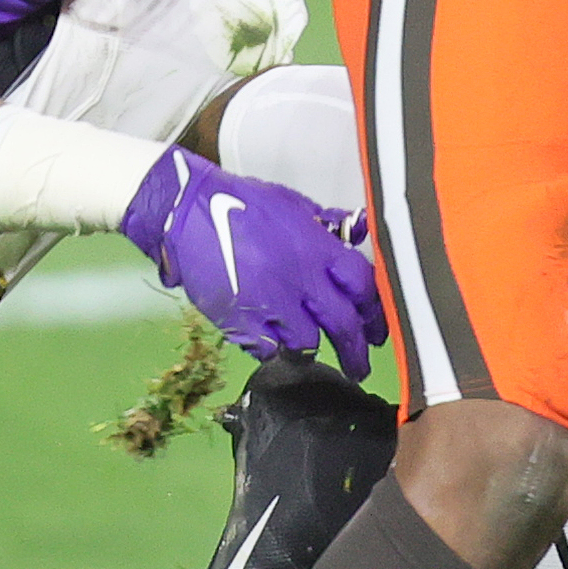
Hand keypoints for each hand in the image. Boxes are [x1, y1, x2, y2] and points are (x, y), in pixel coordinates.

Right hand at [119, 150, 384, 377]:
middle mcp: (300, 280)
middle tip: (361, 366)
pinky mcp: (238, 319)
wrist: (188, 210)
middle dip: (357, 351)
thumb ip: (328, 225)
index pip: (363, 287)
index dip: (375, 311)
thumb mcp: (295, 205)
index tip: (379, 328)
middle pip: (342, 325)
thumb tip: (358, 233)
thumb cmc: (243, 203)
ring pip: (306, 342)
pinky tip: (274, 345)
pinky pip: (267, 349)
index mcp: (318, 249)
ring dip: (312, 348)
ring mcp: (269, 303)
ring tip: (313, 351)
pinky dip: (274, 350)